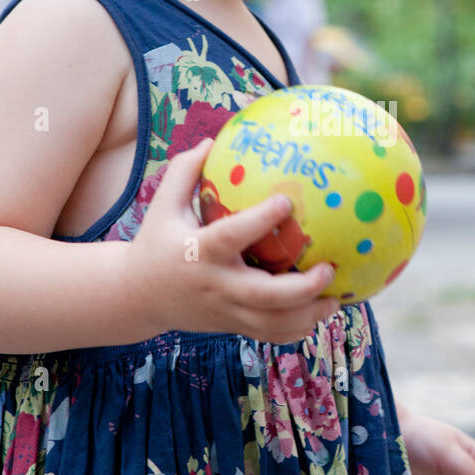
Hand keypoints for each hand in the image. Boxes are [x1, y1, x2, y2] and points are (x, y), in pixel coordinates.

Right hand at [124, 138, 339, 343]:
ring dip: (309, 315)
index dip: (260, 221)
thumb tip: (212, 139)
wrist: (138, 297)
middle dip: (301, 288)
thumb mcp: (162, 205)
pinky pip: (270, 335)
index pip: (232, 236)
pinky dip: (297, 329)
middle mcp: (217, 286)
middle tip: (328, 268)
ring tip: (337, 298)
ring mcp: (226, 311)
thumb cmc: (156, 242)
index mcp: (200, 253)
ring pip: (272, 324)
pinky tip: (321, 312)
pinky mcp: (232, 326)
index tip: (287, 201)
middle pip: (264, 297)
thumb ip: (183, 172)